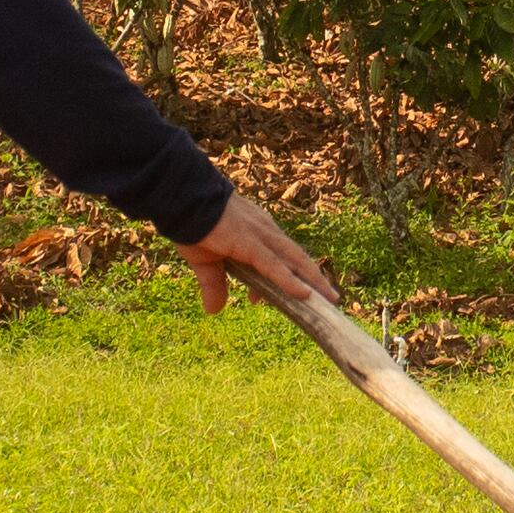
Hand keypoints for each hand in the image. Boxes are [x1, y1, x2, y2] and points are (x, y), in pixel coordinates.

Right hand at [176, 187, 334, 318]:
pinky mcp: (250, 243)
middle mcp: (265, 232)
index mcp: (257, 233)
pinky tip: (304, 294)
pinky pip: (274, 265)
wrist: (182, 202)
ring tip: (331, 299)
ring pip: (294, 261)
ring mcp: (260, 236)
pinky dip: (289, 280)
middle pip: (297, 258)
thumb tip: (214, 311)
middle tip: (331, 297)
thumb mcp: (205, 263)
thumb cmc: (192, 226)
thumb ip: (214, 285)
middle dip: (315, 278)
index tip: (283, 298)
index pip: (280, 258)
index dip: (288, 279)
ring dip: (313, 280)